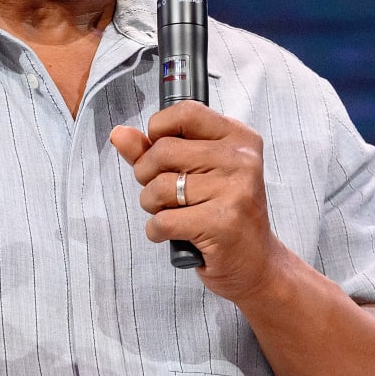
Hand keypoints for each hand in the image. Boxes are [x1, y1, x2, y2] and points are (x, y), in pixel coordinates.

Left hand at [108, 102, 292, 301]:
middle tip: (165, 193)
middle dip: (147, 175)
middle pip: (163, 150)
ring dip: (153, 206)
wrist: (256, 263)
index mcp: (238, 138)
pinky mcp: (223, 223)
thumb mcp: (195, 173)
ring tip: (175, 214)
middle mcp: (241, 159)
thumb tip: (119, 134)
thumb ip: (155, 150)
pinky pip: (163, 221)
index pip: (185, 112)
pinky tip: (176, 235)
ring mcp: (235, 191)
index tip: (160, 152)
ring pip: (159, 187)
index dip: (159, 131)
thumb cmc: (222, 214)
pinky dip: (157, 231)